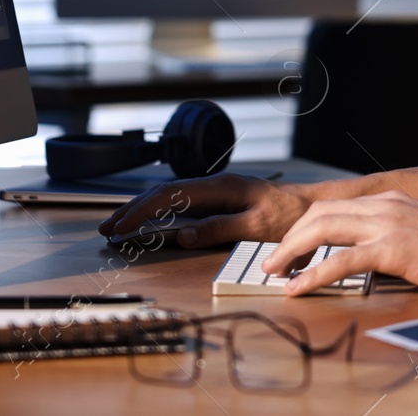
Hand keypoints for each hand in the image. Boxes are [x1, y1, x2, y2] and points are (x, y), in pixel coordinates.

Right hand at [97, 173, 313, 249]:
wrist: (311, 206)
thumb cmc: (289, 216)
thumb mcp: (256, 226)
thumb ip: (219, 228)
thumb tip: (181, 234)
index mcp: (219, 186)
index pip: (170, 195)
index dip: (142, 211)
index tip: (121, 227)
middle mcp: (213, 184)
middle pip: (162, 193)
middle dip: (132, 210)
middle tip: (106, 229)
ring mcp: (214, 191)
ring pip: (169, 197)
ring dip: (142, 211)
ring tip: (117, 227)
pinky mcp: (218, 200)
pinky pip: (181, 204)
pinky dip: (159, 213)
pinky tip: (148, 224)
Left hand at [263, 190, 417, 295]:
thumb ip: (392, 234)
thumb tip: (366, 253)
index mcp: (389, 200)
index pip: (333, 207)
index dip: (304, 228)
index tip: (289, 250)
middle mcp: (384, 206)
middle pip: (320, 214)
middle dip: (290, 238)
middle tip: (273, 263)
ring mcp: (387, 225)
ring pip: (323, 229)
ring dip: (292, 252)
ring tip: (275, 273)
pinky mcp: (392, 249)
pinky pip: (341, 260)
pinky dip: (313, 275)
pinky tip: (298, 289)